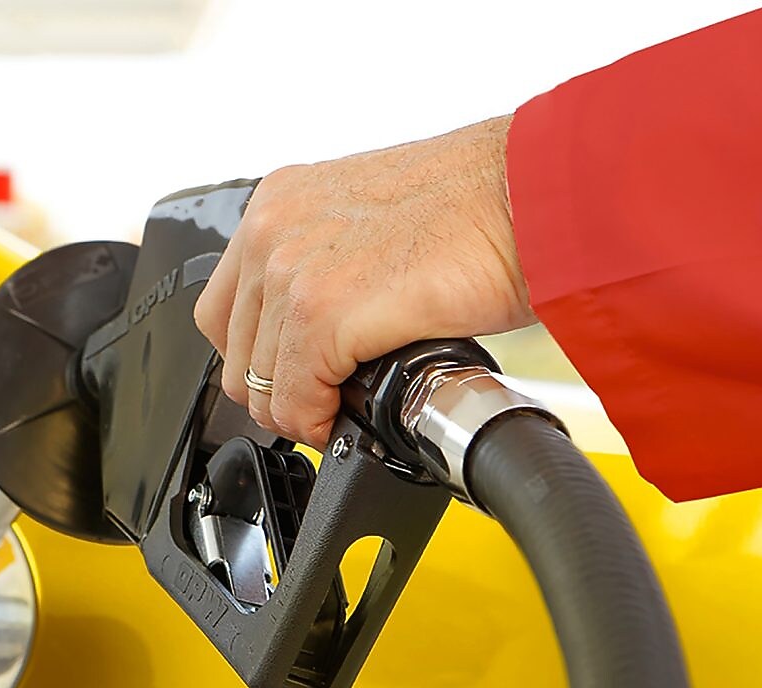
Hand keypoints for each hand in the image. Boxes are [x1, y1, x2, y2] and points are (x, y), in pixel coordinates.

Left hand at [193, 115, 534, 448]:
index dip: (259, 355)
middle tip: (324, 402)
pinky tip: (352, 412)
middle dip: (276, 389)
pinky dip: (319, 421)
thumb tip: (319, 331)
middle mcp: (273, 227)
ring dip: (300, 409)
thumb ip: (328, 264)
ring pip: (259, 383)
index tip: (293, 374)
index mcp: (281, 202)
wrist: (535, 193)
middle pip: (234, 350)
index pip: (226, 307)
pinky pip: (295, 399)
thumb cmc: (481, 204)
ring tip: (344, 407)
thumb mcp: (372, 223)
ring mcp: (292, 268)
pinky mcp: (324, 311)